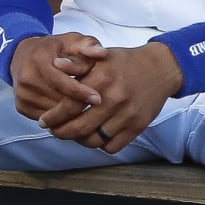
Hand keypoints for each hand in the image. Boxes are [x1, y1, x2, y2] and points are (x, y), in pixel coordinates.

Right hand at [13, 32, 107, 126]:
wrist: (24, 56)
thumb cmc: (54, 49)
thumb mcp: (72, 41)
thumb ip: (88, 45)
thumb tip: (101, 53)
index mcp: (38, 60)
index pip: (61, 82)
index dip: (80, 91)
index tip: (98, 99)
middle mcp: (26, 78)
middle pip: (57, 100)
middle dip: (78, 104)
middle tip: (97, 107)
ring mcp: (22, 94)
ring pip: (53, 113)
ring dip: (70, 114)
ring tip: (86, 110)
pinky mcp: (21, 106)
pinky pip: (46, 119)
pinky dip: (60, 119)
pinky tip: (71, 113)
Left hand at [45, 42, 183, 153]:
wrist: (161, 68)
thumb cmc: (125, 62)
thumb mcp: (101, 57)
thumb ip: (77, 62)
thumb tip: (56, 64)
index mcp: (102, 79)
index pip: (70, 105)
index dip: (53, 116)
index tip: (44, 120)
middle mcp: (115, 98)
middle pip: (79, 128)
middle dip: (61, 133)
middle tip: (54, 131)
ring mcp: (128, 114)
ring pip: (94, 140)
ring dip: (80, 140)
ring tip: (73, 134)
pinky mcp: (138, 126)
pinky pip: (112, 146)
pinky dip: (101, 144)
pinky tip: (95, 135)